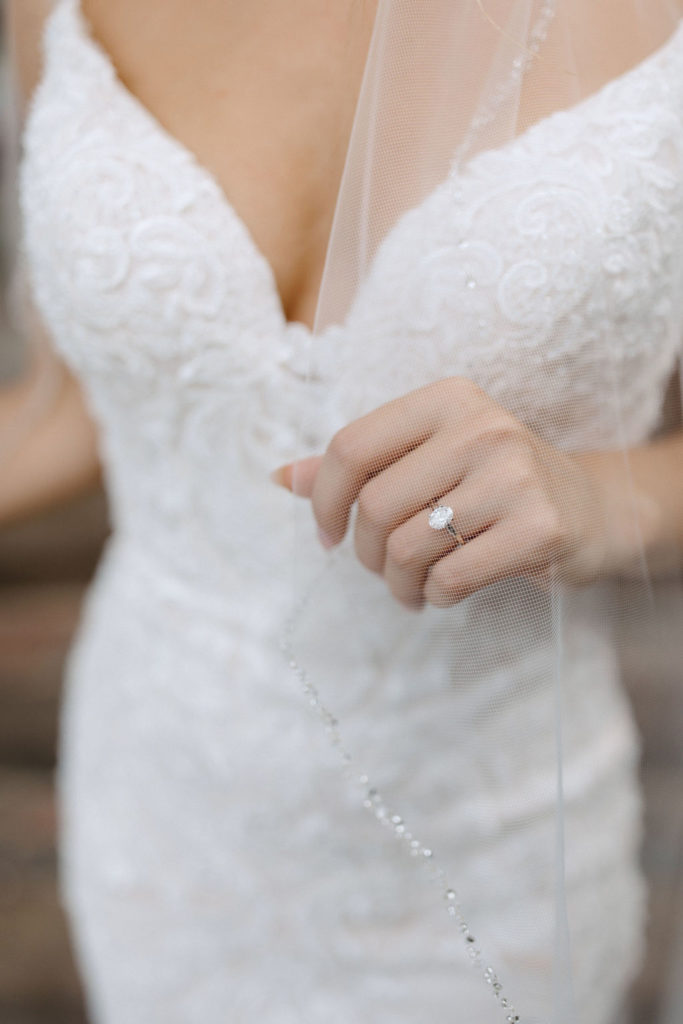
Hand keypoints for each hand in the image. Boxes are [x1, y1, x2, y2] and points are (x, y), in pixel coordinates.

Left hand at [271, 377, 648, 609]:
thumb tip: (283, 478)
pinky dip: (434, 596)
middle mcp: (483, 426)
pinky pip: (449, 578)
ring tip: (411, 587)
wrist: (591, 508)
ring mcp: (515, 476)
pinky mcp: (541, 527)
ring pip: (407, 547)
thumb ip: (360, 464)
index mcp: (446, 399)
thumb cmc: (492, 483)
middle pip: (375, 504)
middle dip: (364, 553)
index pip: (351, 447)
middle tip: (379, 569)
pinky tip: (444, 591)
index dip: (324, 502)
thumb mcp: (429, 458)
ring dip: (397, 583)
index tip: (328, 536)